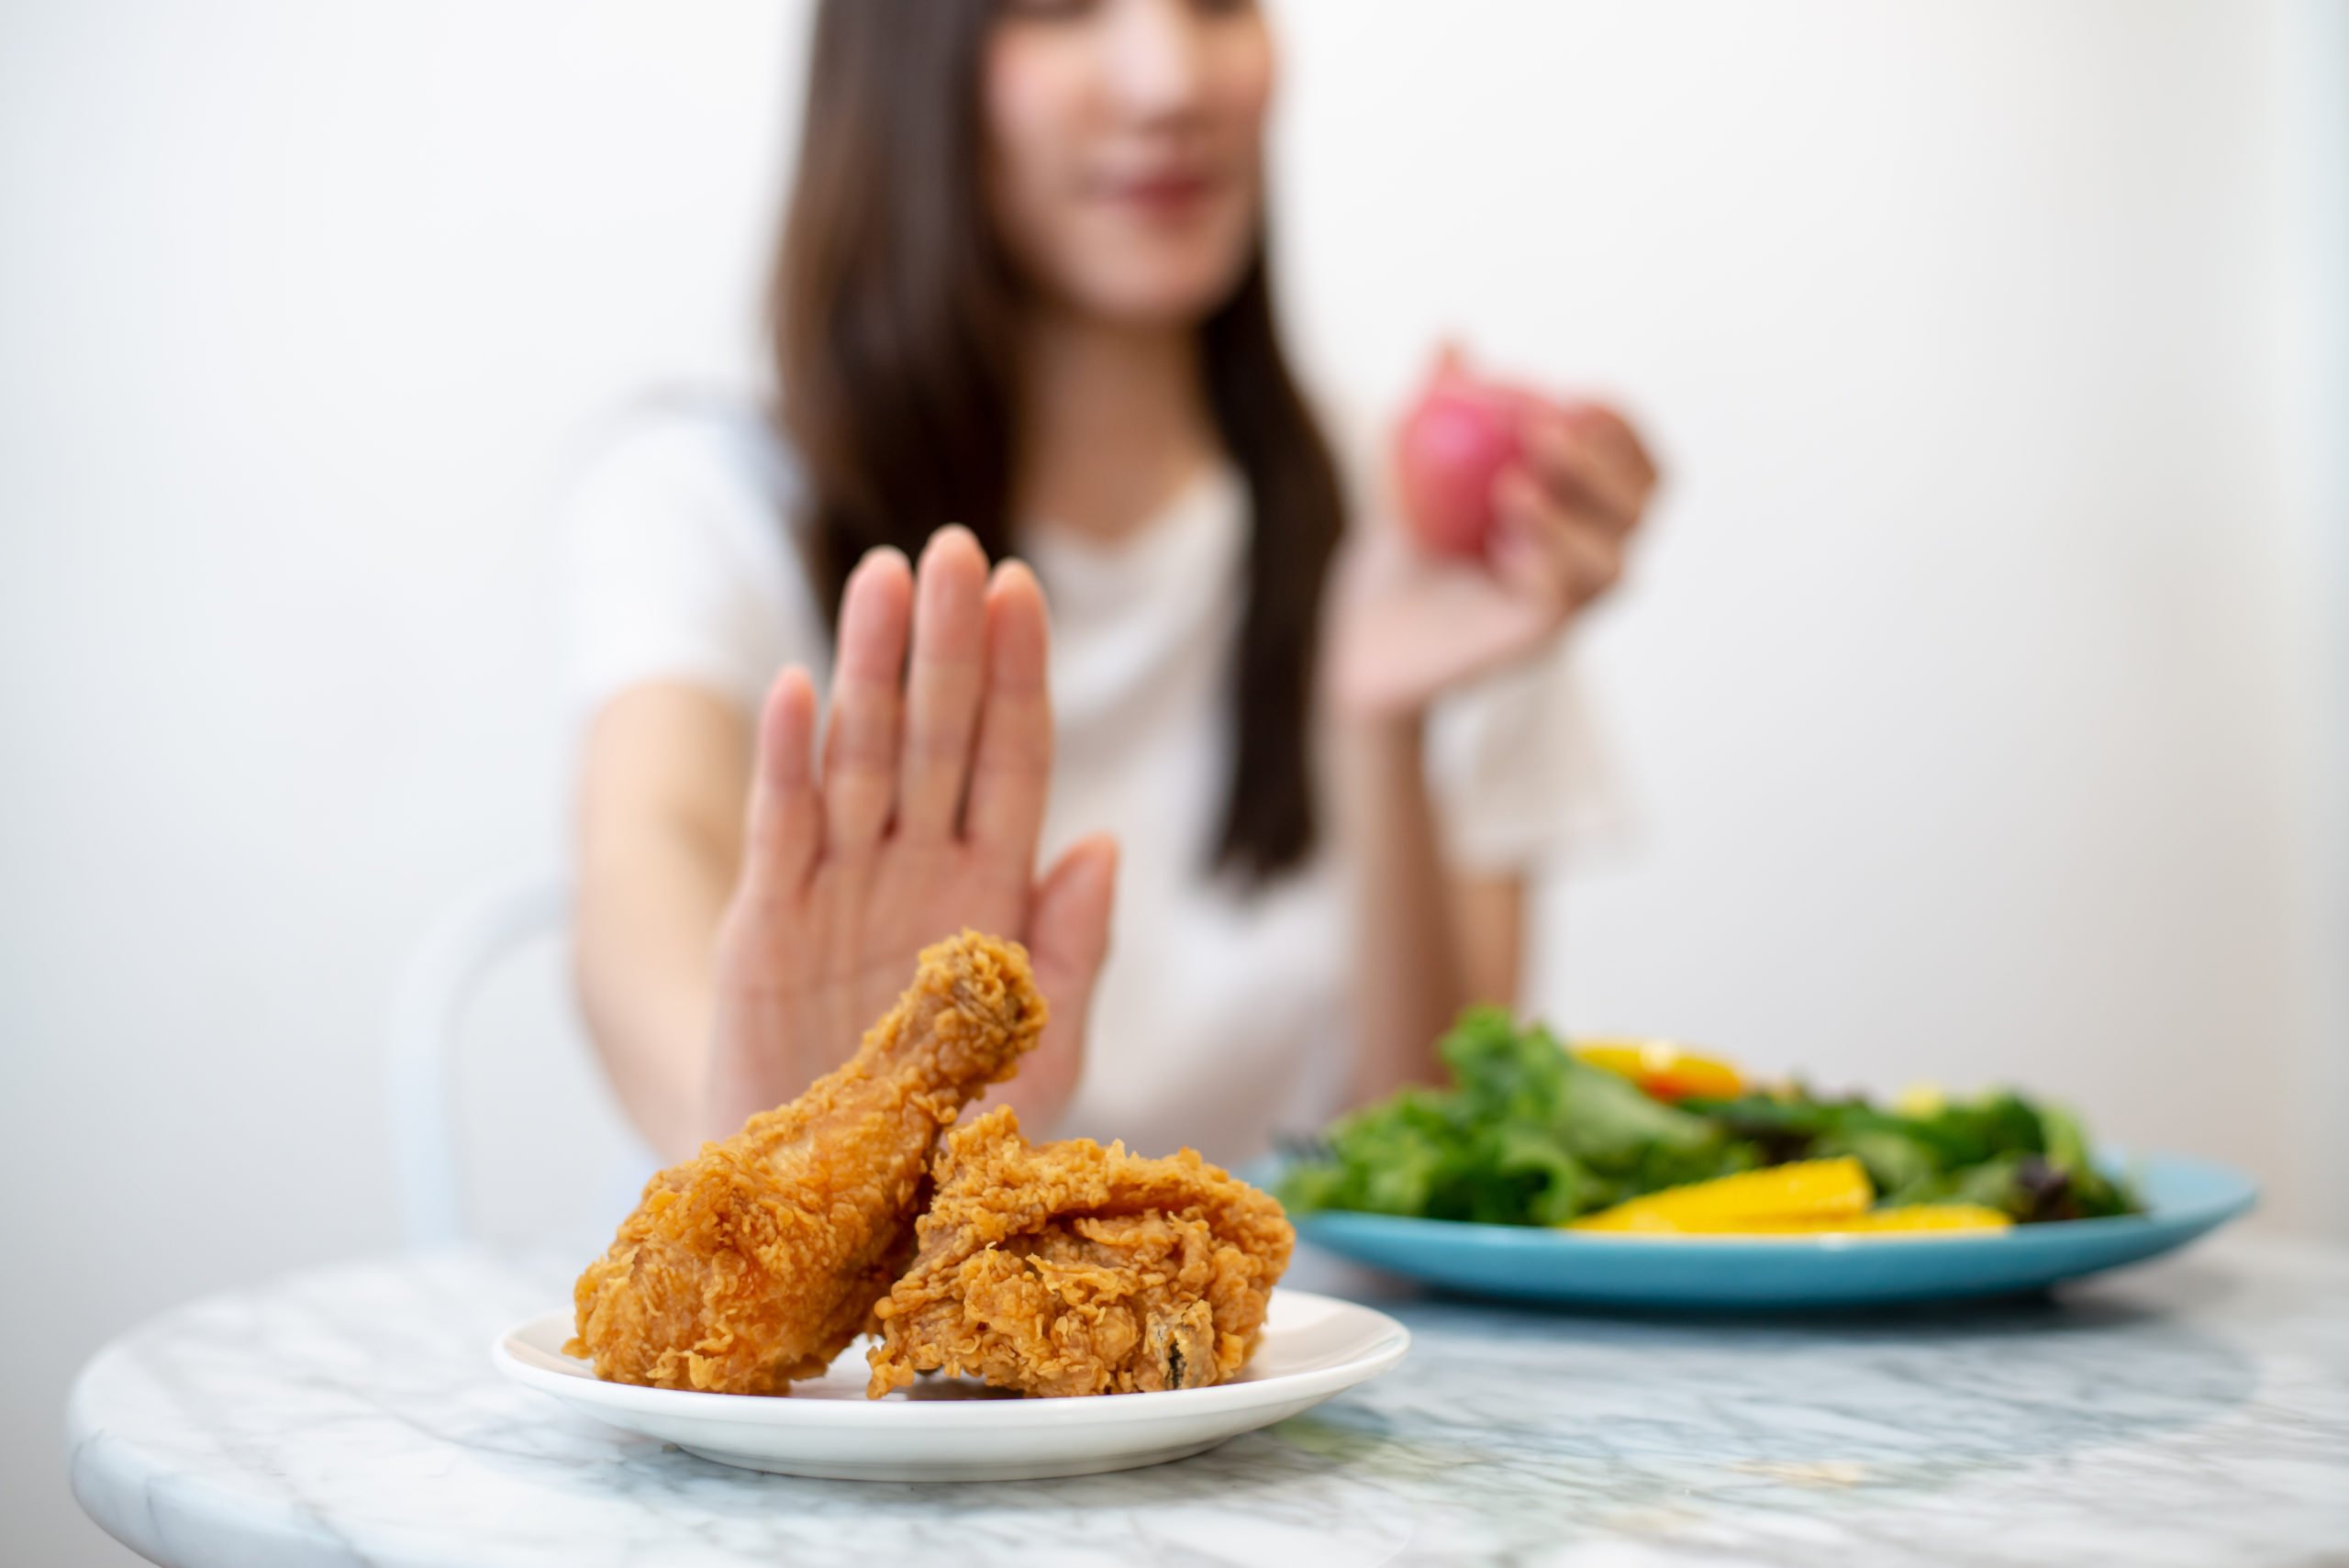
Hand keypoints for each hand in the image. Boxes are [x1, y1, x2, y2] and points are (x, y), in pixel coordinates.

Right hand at [704, 526, 1117, 1137]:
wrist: (833, 1217)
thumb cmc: (945, 1140)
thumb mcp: (1039, 1056)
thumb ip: (1073, 952)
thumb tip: (1101, 839)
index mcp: (992, 893)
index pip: (1009, 761)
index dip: (1017, 678)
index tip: (1023, 591)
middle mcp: (916, 871)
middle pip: (937, 734)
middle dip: (948, 642)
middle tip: (955, 544)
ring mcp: (838, 891)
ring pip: (860, 757)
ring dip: (871, 669)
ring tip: (882, 575)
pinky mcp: (765, 929)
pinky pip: (782, 833)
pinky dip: (789, 763)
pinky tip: (800, 690)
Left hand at [1328, 399, 1658, 718]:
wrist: (1364, 626)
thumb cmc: (1404, 540)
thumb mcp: (1409, 460)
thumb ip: (1433, 402)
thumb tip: (1449, 339)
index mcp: (1585, 507)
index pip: (1639, 467)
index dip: (1625, 431)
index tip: (1581, 396)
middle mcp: (1591, 556)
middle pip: (1641, 510)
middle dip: (1606, 464)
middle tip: (1546, 432)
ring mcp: (1569, 606)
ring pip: (1613, 565)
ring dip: (1572, 520)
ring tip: (1511, 489)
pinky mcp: (1535, 642)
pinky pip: (1562, 607)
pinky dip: (1542, 569)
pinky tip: (1501, 549)